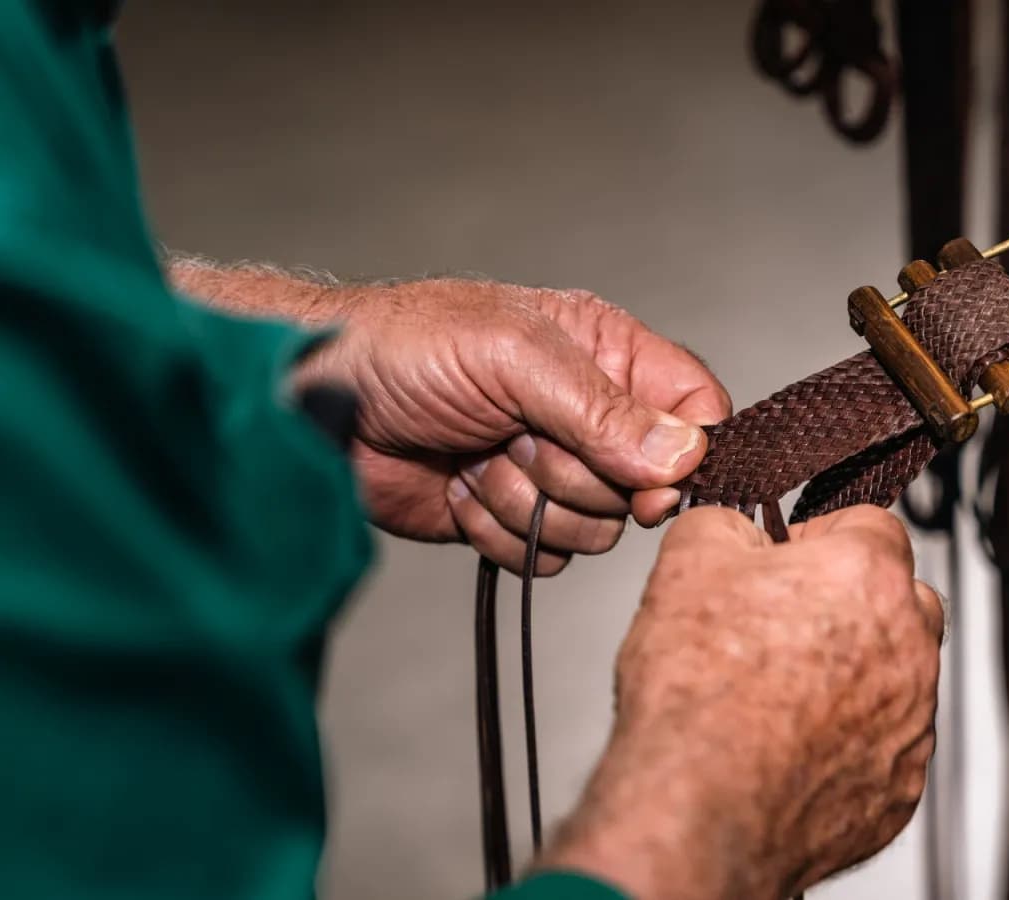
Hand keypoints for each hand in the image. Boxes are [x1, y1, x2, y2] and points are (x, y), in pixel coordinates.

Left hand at [301, 279, 731, 572]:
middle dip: (574, 475)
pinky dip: (499, 533)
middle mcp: (589, 415)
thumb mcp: (513, 357)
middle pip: (645, 485)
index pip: (694, 408)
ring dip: (528, 502)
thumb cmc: (405, 349)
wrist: (314, 406)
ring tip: (478, 455)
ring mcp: (552, 471)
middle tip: (513, 436)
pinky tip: (460, 488)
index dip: (684, 455)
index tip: (649, 484)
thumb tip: (683, 456)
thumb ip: (603, 409)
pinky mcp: (514, 518)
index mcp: (606, 353)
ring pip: (597, 530)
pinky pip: (547, 558)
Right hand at [543, 505, 942, 899]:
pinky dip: (849, 742)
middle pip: (900, 599)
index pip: (871, 524)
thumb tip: (737, 529)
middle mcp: (910, 644)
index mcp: (869, 575)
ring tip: (781, 693)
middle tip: (787, 624)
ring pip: (897, 676)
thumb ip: (726, 523)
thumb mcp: (687, 561)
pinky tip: (791, 747)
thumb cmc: (700, 693)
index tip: (786, 560)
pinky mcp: (900, 785)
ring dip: (853, 675)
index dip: (820, 537)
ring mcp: (913, 721)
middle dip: (852, 603)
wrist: (700, 809)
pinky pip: (885, 746)